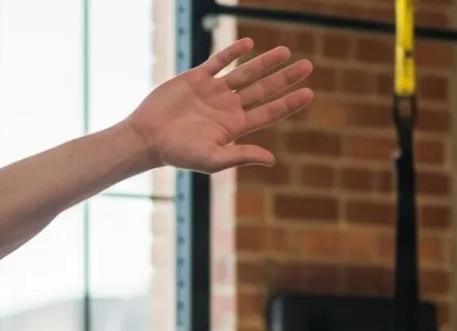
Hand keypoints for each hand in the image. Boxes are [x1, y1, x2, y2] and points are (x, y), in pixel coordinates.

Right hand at [126, 38, 315, 173]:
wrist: (146, 137)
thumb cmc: (177, 153)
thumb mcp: (212, 159)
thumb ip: (242, 155)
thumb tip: (272, 160)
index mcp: (234, 126)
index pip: (269, 111)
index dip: (289, 102)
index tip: (309, 92)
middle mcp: (227, 107)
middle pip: (263, 89)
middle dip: (285, 78)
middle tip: (307, 66)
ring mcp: (213, 92)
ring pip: (245, 73)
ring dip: (265, 62)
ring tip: (285, 51)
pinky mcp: (196, 79)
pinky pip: (218, 61)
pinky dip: (233, 52)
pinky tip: (249, 44)